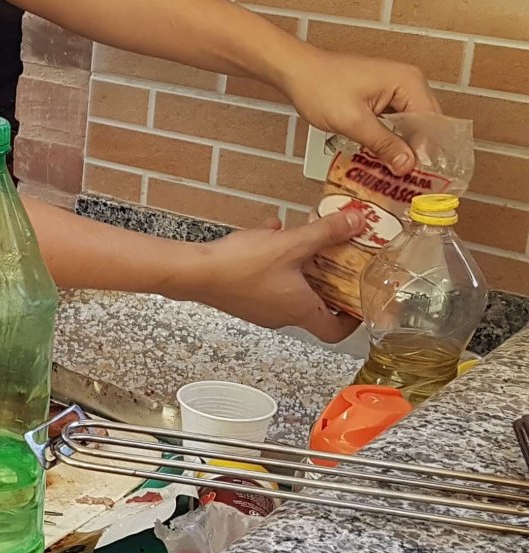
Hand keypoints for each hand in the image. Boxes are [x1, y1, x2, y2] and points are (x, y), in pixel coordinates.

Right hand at [171, 208, 367, 342]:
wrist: (193, 272)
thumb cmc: (240, 266)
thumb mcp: (291, 243)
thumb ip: (326, 232)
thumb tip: (357, 221)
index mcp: (299, 310)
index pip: (335, 331)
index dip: (352, 320)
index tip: (358, 302)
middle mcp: (280, 316)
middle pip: (313, 308)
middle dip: (325, 284)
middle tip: (335, 263)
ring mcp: (258, 310)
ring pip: (289, 292)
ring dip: (298, 270)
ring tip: (299, 243)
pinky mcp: (241, 299)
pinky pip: (267, 283)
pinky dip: (274, 263)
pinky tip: (268, 235)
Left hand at [273, 44, 439, 174]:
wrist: (294, 70)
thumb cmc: (318, 87)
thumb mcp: (352, 121)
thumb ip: (383, 143)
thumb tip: (408, 166)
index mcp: (409, 82)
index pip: (431, 124)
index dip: (426, 152)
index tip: (419, 178)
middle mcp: (409, 82)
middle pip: (425, 126)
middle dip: (417, 152)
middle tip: (410, 181)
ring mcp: (396, 88)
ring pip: (410, 126)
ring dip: (403, 148)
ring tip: (398, 174)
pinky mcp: (383, 96)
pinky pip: (396, 121)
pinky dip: (391, 139)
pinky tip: (385, 158)